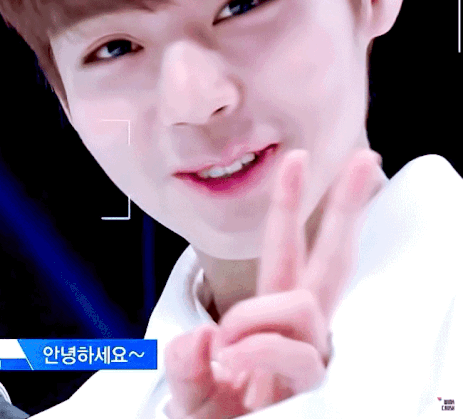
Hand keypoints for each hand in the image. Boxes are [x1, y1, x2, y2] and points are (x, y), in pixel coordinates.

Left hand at [165, 148, 383, 417]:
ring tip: (230, 344)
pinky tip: (235, 360)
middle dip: (346, 208)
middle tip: (366, 161)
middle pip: (331, 259)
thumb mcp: (190, 392)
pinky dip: (261, 348)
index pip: (284, 249)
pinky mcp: (317, 386)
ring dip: (259, 314)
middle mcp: (299, 329)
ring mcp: (311, 355)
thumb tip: (201, 338)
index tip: (297, 160)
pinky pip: (299, 353)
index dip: (289, 204)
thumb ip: (186, 366)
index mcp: (270, 315)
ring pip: (305, 305)